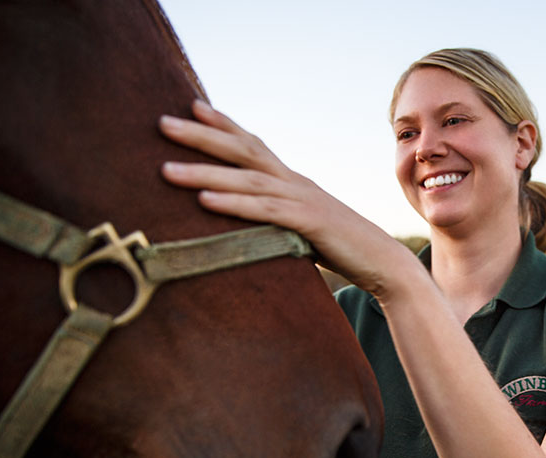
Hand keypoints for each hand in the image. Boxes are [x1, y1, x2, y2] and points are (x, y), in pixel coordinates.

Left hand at [159, 100, 415, 296]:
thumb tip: (245, 233)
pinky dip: (233, 203)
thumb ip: (276, 224)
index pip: (254, 145)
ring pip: (246, 180)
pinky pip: (264, 210)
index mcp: (293, 182)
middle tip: (161, 122)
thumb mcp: (302, 231)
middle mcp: (295, 183)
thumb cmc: (342, 251)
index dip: (224, 125)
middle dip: (200, 136)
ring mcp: (303, 200)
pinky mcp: (308, 223)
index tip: (192, 106)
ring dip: (203, 172)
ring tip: (165, 169)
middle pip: (243, 151)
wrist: (384, 263)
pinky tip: (204, 199)